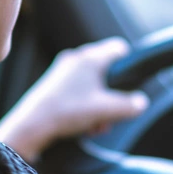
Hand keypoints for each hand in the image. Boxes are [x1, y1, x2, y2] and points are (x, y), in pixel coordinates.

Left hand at [0, 37, 149, 161]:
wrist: (32, 125)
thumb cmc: (68, 112)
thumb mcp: (106, 110)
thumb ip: (129, 105)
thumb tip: (141, 102)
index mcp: (90, 58)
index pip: (118, 48)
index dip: (129, 64)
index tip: (131, 83)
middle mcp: (76, 58)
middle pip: (106, 70)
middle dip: (112, 94)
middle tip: (112, 113)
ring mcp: (63, 70)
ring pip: (92, 83)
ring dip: (99, 104)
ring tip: (96, 125)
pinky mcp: (53, 84)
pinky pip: (77, 90)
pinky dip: (85, 105)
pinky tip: (83, 125)